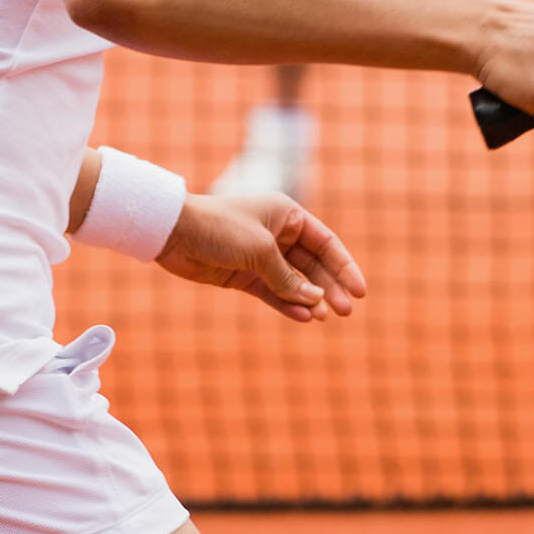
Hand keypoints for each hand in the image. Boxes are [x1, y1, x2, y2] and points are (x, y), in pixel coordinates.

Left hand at [155, 192, 365, 324]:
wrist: (173, 232)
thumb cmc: (220, 228)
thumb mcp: (260, 250)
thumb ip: (288, 278)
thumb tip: (314, 301)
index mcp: (288, 215)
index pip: (326, 243)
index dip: (344, 267)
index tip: (360, 291)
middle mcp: (278, 234)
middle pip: (313, 265)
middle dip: (330, 287)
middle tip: (346, 311)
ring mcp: (260, 256)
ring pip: (294, 282)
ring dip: (309, 299)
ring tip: (324, 317)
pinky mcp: (242, 275)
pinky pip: (272, 292)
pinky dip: (287, 304)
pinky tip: (302, 317)